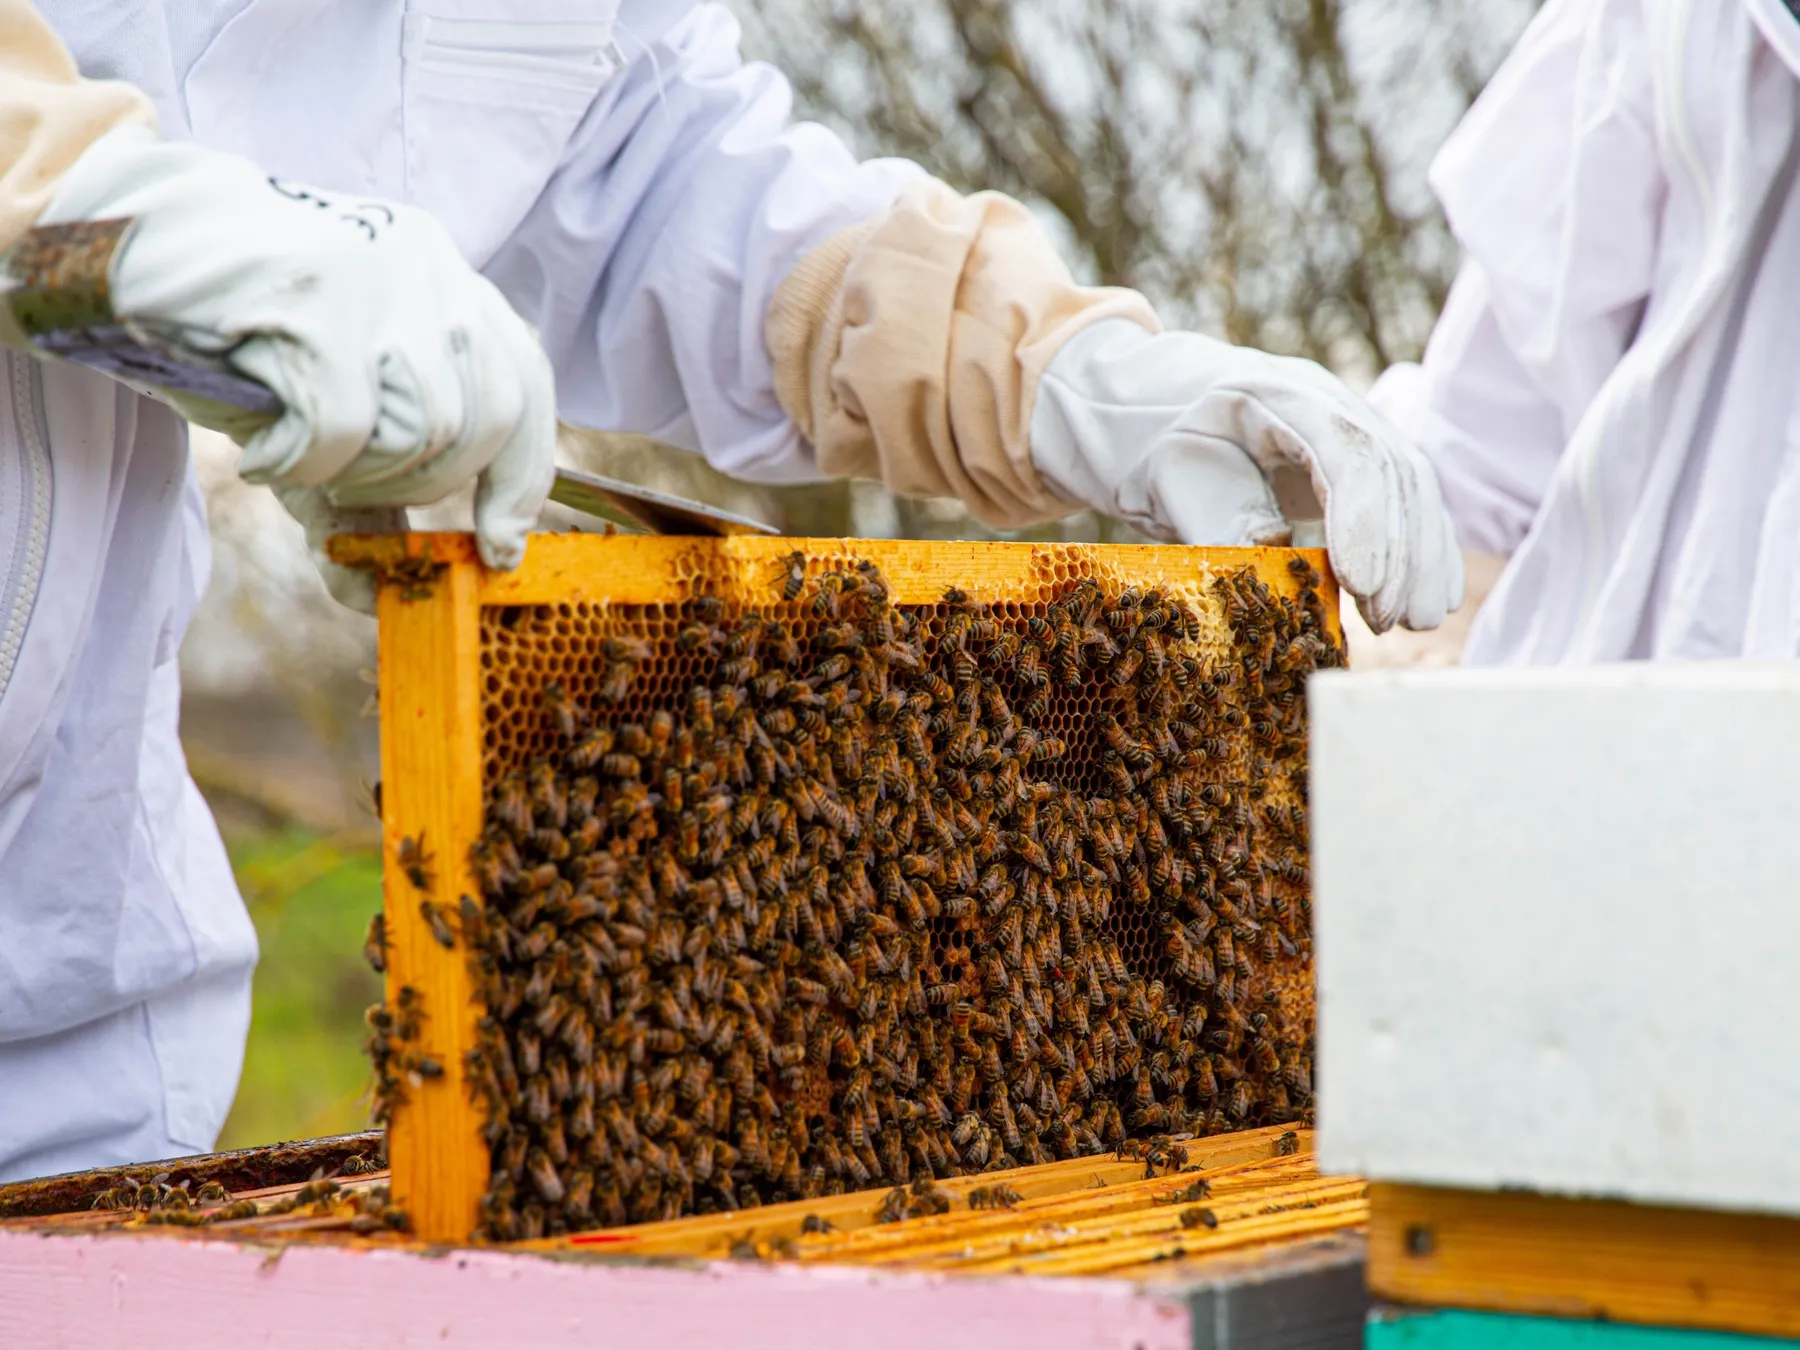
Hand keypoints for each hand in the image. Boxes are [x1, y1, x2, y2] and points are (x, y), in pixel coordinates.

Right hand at [40, 126, 555, 574]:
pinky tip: (261, 444)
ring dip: (351, 471)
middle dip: (420, 485)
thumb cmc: (234, 339)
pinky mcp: (320, 294)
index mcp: (451, 285)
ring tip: (293, 447)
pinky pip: (346, 427)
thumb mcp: (322, 418)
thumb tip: (372, 592)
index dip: (524, 479)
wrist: (127, 248)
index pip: (529, 387)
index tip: (497, 545)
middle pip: (485, 422)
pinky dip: (299, 461)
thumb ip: (362, 496)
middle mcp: (432, 268)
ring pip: (422, 429)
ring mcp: (380, 275)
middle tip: (344, 483)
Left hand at [1031, 319, 1463, 631]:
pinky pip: (1405, 497)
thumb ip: (1218, 522)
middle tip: (1388, 619)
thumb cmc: (1151, 444)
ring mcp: (1348, 422)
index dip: (1363, 518)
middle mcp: (1325, 398)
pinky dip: (1423, 548)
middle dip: (1399, 549)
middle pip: (1390, 467)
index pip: (1343, 449)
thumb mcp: (1168, 481)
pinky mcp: (1356, 456)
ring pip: (1410, 483)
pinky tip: (1431, 597)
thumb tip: (1269, 574)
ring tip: (1413, 620)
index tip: (1361, 585)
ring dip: (1419, 556)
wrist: (1144, 410)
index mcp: (1272, 393)